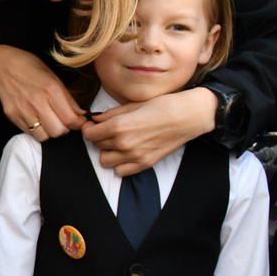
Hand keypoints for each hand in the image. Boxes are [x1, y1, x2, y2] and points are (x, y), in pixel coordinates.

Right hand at [0, 45, 83, 141]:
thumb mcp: (54, 77)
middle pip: (58, 131)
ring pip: (44, 136)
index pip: (70, 119)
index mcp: (51, 90)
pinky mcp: (13, 116)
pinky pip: (30, 133)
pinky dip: (37, 130)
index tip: (79, 122)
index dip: (78, 124)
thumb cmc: (30, 67)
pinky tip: (37, 120)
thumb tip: (80, 114)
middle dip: (65, 129)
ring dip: (50, 132)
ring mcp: (23, 111)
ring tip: (50, 122)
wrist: (2, 66)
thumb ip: (68, 98)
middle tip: (64, 121)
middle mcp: (37, 102)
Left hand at [84, 87, 217, 173]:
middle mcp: (124, 143)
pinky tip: (127, 153)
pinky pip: (120, 171)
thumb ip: (111, 114)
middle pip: (97, 146)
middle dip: (99, 137)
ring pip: (105, 161)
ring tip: (118, 142)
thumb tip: (95, 119)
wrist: (188, 116)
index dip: (89, 128)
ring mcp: (134, 156)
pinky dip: (120, 164)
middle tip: (110, 130)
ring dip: (108, 152)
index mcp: (119, 126)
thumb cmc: (163, 105)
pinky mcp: (145, 164)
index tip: (94, 125)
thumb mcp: (133, 104)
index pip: (89, 134)